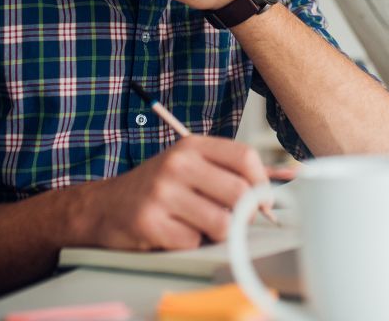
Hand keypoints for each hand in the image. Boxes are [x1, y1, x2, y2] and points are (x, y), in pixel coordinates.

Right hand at [81, 136, 270, 249]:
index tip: (263, 202)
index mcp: (192, 145)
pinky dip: (190, 243)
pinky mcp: (149, 222)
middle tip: (234, 220)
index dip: (262, 183)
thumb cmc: (158, 187)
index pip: (245, 157)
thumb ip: (230, 171)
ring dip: (217, 232)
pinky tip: (174, 232)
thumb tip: (284, 179)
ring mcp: (161, 193)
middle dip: (243, 214)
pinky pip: (193, 242)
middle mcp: (177, 164)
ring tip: (200, 225)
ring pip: (221, 222)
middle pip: (239, 192)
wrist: (104, 206)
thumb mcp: (190, 166)